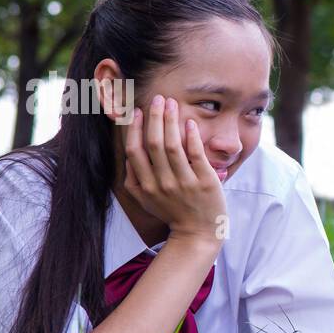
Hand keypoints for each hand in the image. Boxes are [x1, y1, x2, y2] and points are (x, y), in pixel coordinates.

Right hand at [123, 95, 227, 244]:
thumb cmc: (171, 212)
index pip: (135, 151)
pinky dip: (192, 137)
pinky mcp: (205, 182)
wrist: (197, 234)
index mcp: (145, 186)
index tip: (137, 111)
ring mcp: (185, 183)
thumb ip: (133, 179)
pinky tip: (189, 122)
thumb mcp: (145, 200)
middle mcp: (163, 184)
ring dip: (171, 121)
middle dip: (154, 117)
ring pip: (174, 146)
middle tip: (157, 99)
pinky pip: (196, 155)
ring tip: (171, 103)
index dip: (134, 129)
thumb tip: (128, 153)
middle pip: (154, 144)